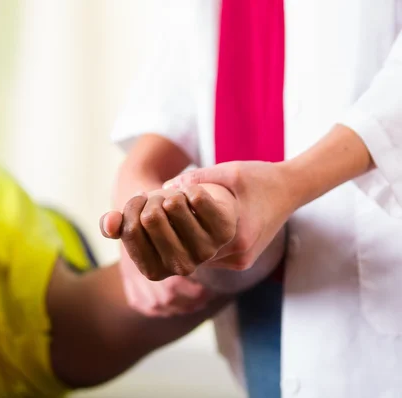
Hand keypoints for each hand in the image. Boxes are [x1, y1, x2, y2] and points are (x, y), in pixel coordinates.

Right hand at [102, 184, 238, 279]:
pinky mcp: (224, 231)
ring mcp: (205, 251)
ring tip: (177, 202)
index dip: (131, 207)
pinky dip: (191, 188)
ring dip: (172, 193)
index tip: (139, 202)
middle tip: (159, 201)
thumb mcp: (134, 222)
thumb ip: (115, 224)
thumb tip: (109, 223)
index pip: (131, 229)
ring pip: (174, 204)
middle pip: (151, 217)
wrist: (199, 212)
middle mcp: (180, 267)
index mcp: (153, 271)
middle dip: (151, 199)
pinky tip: (194, 199)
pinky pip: (197, 197)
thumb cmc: (161, 218)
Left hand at [163, 161, 294, 270]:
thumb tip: (166, 187)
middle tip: (158, 218)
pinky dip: (196, 245)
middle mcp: (240, 256)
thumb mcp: (230, 171)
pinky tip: (183, 230)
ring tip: (166, 224)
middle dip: (174, 237)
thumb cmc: (260, 177)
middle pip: (193, 253)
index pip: (191, 240)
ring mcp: (241, 262)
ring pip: (200, 259)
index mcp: (239, 236)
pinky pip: (211, 257)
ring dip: (183, 244)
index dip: (172, 226)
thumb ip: (198, 177)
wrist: (291, 189)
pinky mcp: (241, 261)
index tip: (163, 208)